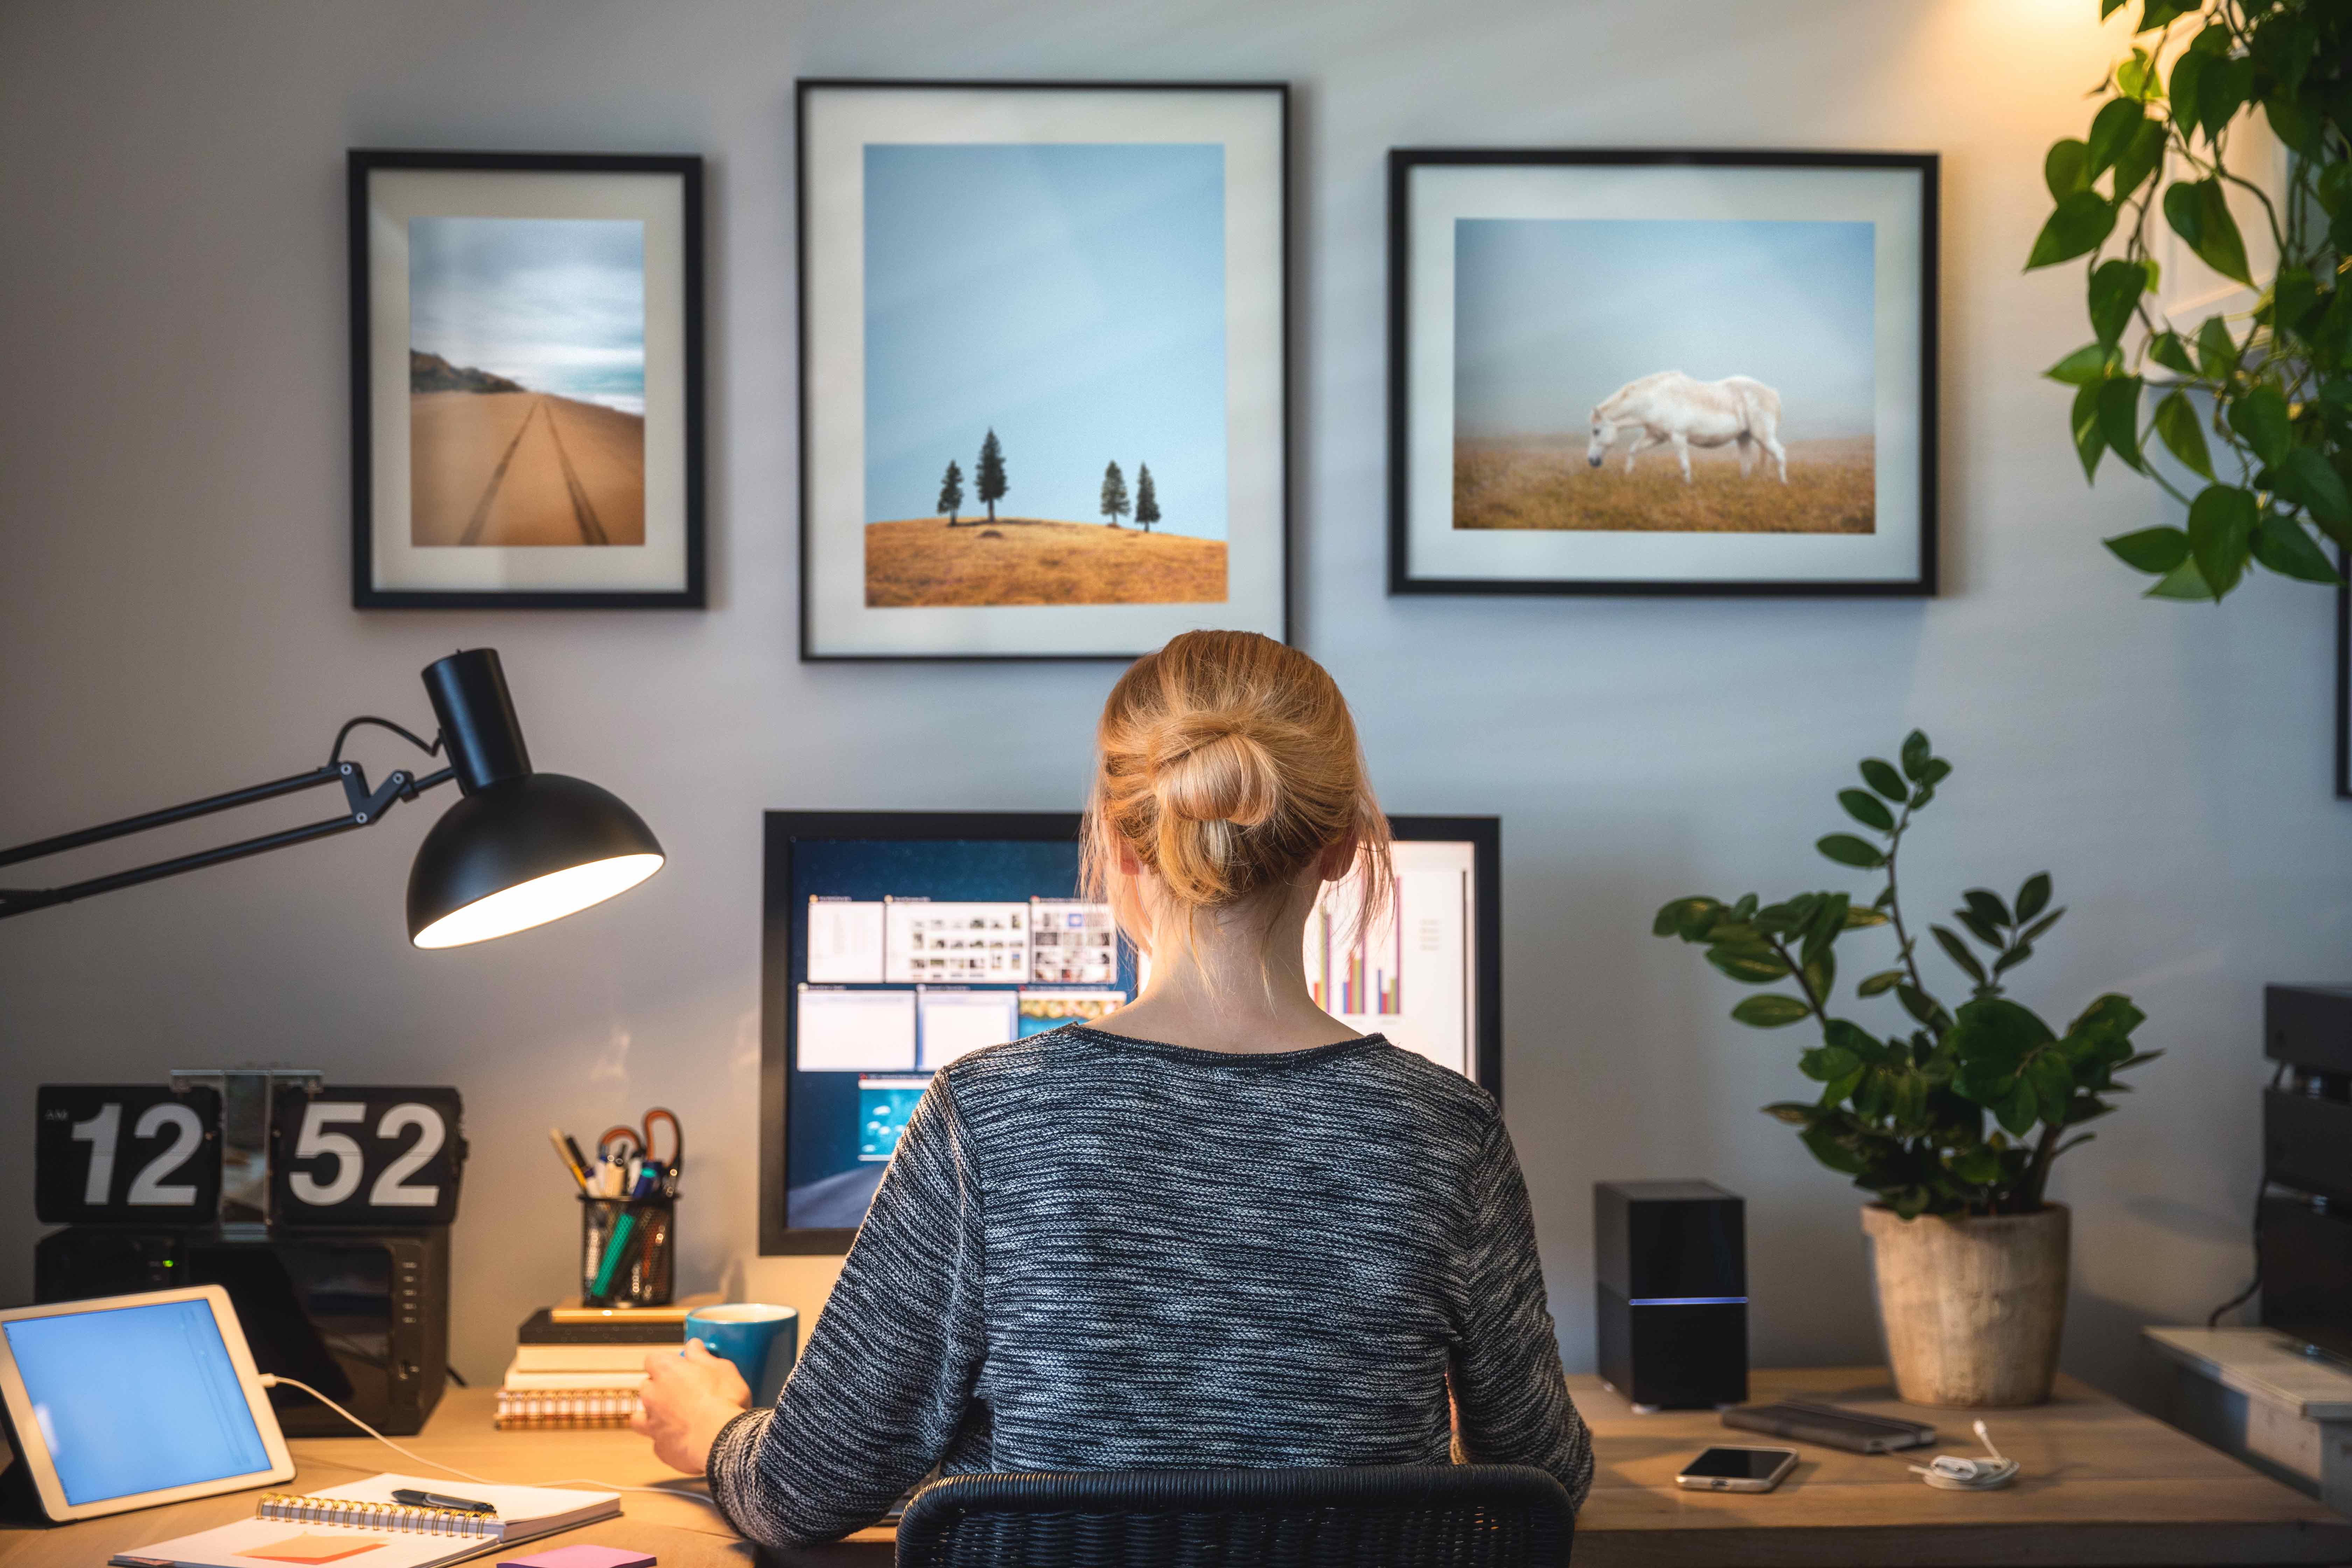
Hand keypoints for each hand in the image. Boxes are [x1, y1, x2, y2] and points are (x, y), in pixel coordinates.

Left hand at [632, 1339, 752, 1474]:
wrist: (722, 1440)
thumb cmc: (724, 1399)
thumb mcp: (722, 1368)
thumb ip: (702, 1356)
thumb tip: (693, 1345)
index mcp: (666, 1370)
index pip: (652, 1360)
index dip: (665, 1363)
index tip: (680, 1367)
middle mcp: (652, 1395)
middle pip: (647, 1387)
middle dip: (660, 1389)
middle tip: (683, 1393)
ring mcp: (653, 1423)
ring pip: (640, 1418)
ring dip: (652, 1416)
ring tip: (673, 1420)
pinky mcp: (660, 1448)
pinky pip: (658, 1443)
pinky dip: (668, 1441)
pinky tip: (684, 1441)